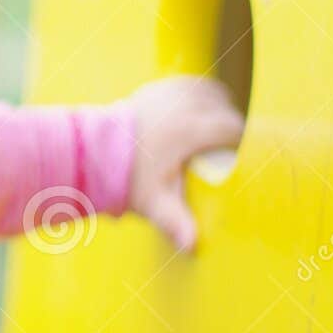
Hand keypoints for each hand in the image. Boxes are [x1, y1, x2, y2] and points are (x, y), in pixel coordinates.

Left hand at [122, 75, 245, 252]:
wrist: (92, 150)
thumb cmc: (126, 178)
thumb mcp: (154, 202)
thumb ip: (175, 222)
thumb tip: (192, 247)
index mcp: (191, 129)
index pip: (234, 129)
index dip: (240, 143)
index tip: (237, 157)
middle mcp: (184, 104)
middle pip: (225, 110)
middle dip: (228, 129)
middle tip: (222, 151)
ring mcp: (171, 92)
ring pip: (212, 94)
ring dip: (217, 110)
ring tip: (212, 133)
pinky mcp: (160, 87)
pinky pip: (193, 86)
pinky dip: (200, 96)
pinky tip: (200, 111)